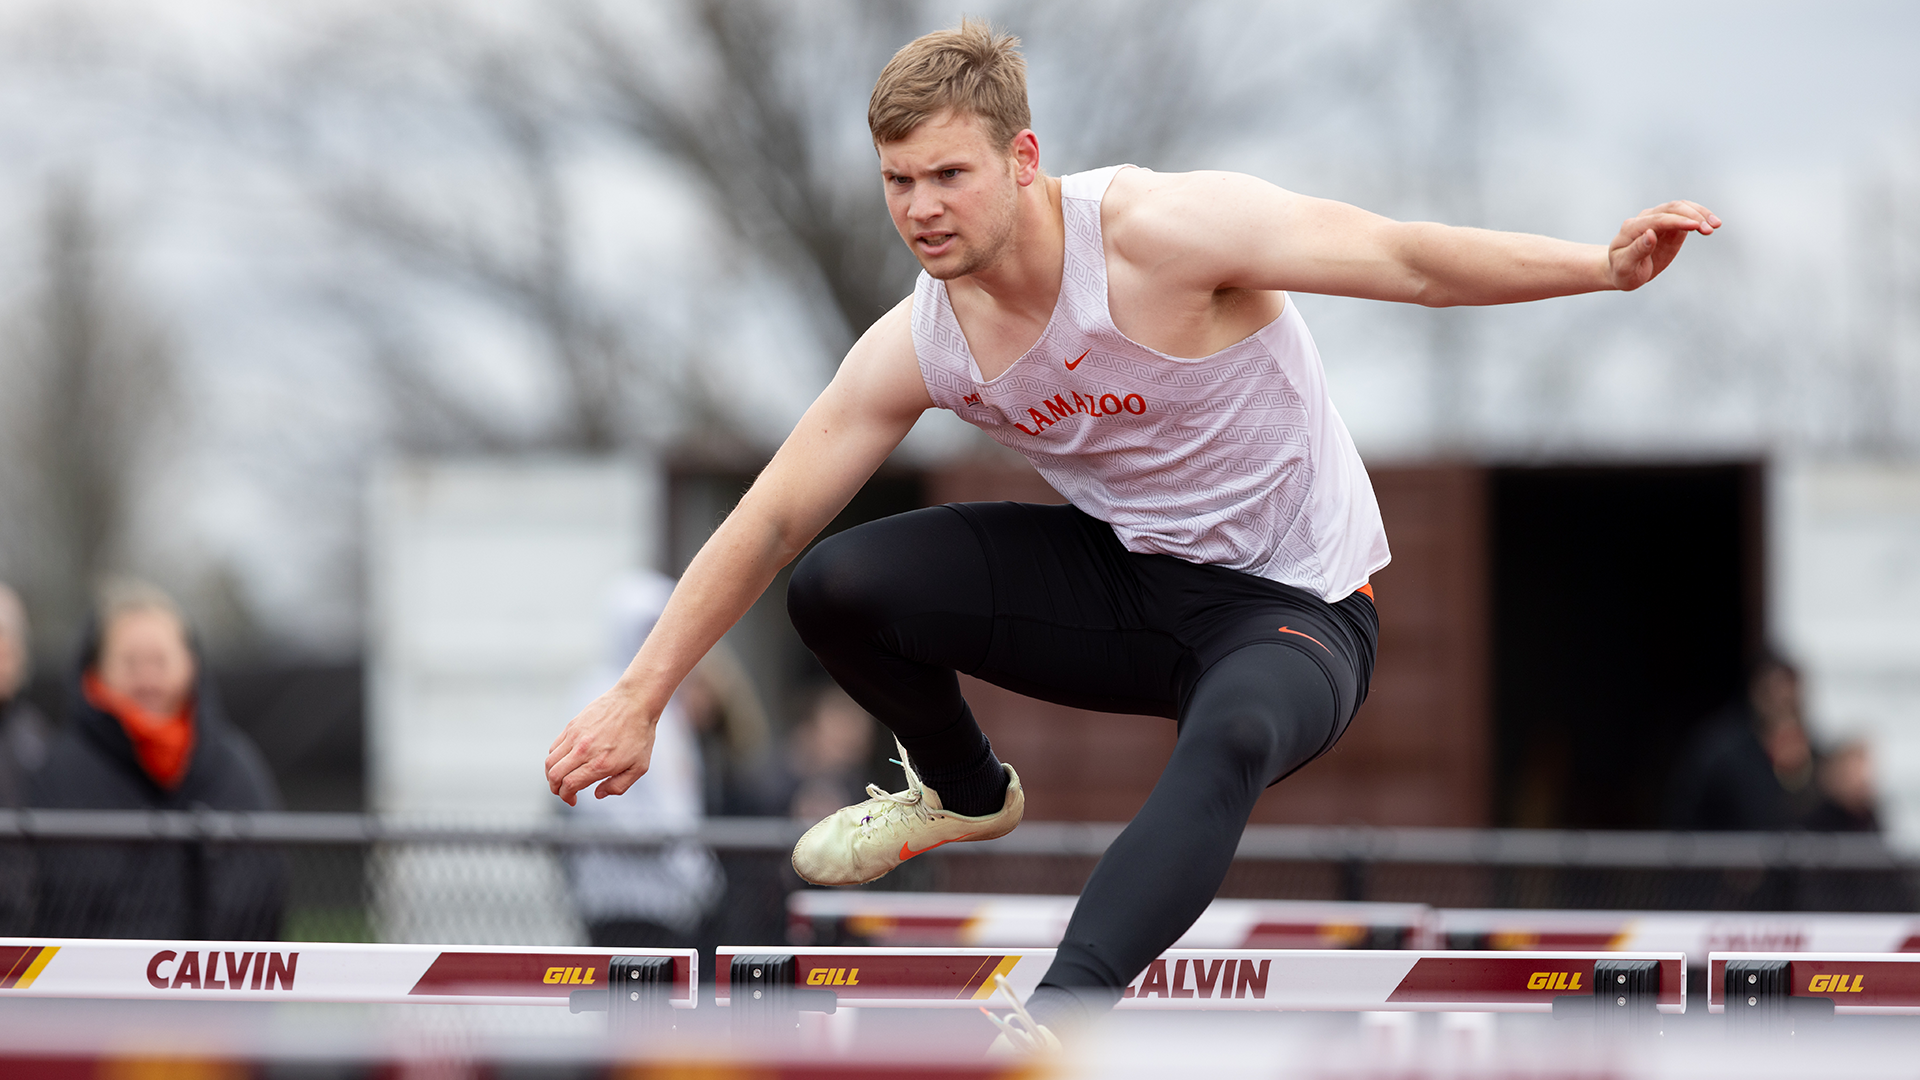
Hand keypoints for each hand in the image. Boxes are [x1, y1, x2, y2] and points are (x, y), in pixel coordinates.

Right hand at [545, 686, 657, 805]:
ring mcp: (576, 737)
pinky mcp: (572, 725)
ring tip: (561, 778)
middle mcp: (584, 751)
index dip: (566, 797)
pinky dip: (554, 758)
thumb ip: (619, 786)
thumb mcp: (639, 767)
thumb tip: (597, 794)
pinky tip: (565, 761)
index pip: (569, 785)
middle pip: (554, 776)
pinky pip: (554, 746)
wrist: (636, 701)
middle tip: (563, 792)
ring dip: (551, 774)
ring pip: (550, 761)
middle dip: (555, 789)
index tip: (573, 800)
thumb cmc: (640, 734)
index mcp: (600, 764)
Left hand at [1607, 200, 1719, 290]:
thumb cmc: (1622, 271)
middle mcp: (1645, 219)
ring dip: (1700, 214)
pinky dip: (1700, 218)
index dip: (1677, 221)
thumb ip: (1637, 250)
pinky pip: (1686, 216)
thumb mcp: (1625, 266)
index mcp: (1631, 227)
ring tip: (1716, 225)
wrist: (1624, 272)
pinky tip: (1712, 225)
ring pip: (1681, 208)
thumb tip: (1650, 233)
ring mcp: (1659, 220)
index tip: (1696, 226)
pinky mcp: (1670, 226)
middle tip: (1710, 228)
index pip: (1657, 219)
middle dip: (1692, 215)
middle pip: (1672, 208)